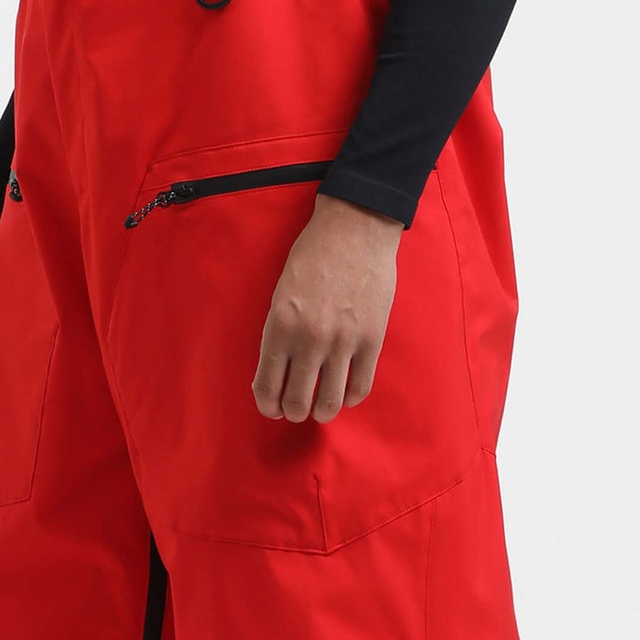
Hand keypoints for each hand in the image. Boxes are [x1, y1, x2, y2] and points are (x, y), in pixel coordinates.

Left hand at [250, 192, 402, 422]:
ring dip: (322, 412)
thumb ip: (279, 334)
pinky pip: (360, 387)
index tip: (273, 408)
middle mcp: (310, 339)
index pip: (268, 385)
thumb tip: (279, 372)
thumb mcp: (281, 294)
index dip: (268, 405)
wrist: (355, 228)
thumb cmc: (313, 256)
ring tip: (321, 407)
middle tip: (296, 409)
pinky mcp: (372, 339)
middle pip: (297, 401)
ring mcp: (343, 341)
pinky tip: (345, 392)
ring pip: (329, 402)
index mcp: (280, 325)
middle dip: (294, 412)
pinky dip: (350, 398)